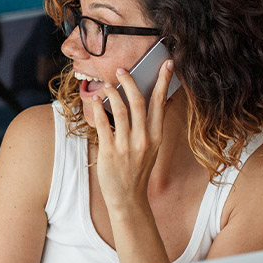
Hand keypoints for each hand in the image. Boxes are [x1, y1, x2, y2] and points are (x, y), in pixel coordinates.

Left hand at [86, 59, 175, 208]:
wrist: (128, 198)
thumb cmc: (136, 171)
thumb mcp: (150, 148)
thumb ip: (148, 127)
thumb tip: (144, 102)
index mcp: (156, 136)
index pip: (160, 103)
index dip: (163, 81)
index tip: (166, 64)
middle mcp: (144, 139)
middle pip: (139, 101)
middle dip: (130, 81)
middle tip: (122, 70)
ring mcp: (127, 145)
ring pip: (120, 110)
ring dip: (113, 93)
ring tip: (107, 85)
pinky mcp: (110, 151)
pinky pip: (103, 124)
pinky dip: (98, 109)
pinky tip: (96, 101)